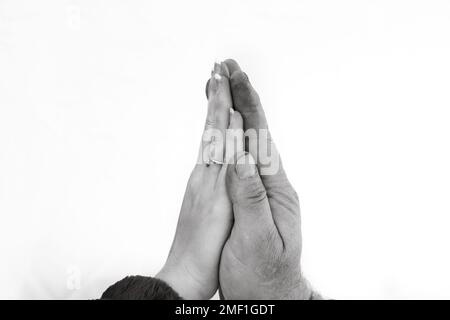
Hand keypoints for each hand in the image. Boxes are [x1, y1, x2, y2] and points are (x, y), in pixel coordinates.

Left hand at [156, 63, 239, 298]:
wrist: (188, 272)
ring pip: (209, 140)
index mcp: (213, 179)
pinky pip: (208, 156)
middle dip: (217, 98)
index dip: (222, 104)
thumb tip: (232, 137)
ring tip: (215, 88)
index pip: (219, 132)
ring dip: (213, 112)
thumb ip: (230, 172)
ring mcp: (201, 183)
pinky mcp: (200, 193)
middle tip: (219, 69)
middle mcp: (205, 175)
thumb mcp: (224, 209)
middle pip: (213, 129)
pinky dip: (213, 136)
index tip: (223, 77)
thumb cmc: (209, 250)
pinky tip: (215, 131)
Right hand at [219, 60, 312, 299]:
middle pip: (257, 133)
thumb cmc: (264, 274)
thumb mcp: (258, 239)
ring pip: (250, 144)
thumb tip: (243, 159)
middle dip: (244, 98)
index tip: (235, 78)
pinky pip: (243, 160)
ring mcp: (263, 191)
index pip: (260, 139)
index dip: (248, 107)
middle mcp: (271, 185)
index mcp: (274, 191)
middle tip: (229, 69)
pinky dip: (235, 138)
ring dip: (239, 113)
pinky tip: (230, 131)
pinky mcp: (253, 199)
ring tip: (227, 89)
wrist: (271, 296)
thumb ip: (251, 199)